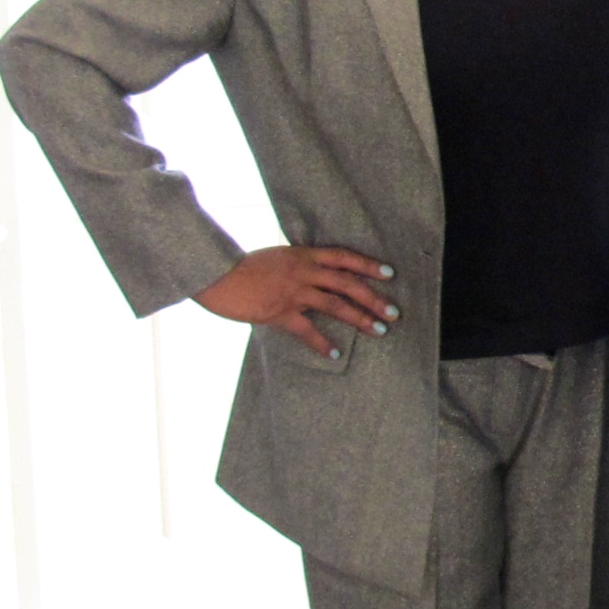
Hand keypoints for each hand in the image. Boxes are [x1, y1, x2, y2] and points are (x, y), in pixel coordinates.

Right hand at [195, 245, 398, 357]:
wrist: (213, 274)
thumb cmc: (240, 266)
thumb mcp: (274, 257)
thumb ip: (296, 264)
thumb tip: (312, 274)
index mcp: (303, 254)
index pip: (344, 257)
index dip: (368, 264)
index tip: (390, 273)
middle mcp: (303, 271)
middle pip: (348, 283)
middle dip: (374, 298)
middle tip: (394, 312)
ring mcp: (292, 292)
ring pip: (336, 305)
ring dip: (360, 318)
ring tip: (380, 330)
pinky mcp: (278, 312)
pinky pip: (307, 330)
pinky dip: (322, 343)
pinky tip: (335, 354)